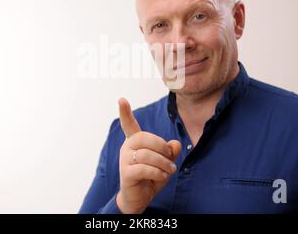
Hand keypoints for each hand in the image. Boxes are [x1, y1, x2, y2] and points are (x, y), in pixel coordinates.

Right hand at [116, 98, 181, 213]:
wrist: (140, 197)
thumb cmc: (152, 176)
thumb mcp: (165, 162)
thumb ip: (171, 151)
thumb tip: (176, 144)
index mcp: (135, 141)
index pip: (129, 124)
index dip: (125, 112)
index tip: (121, 99)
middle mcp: (127, 147)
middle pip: (145, 138)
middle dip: (162, 147)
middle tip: (170, 157)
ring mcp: (124, 160)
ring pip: (147, 154)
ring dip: (163, 163)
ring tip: (169, 170)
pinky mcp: (126, 173)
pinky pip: (144, 168)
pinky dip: (157, 172)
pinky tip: (161, 176)